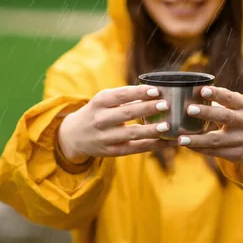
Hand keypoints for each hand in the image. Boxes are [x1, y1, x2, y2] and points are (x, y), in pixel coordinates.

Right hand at [58, 85, 174, 162]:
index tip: (156, 90)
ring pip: (132, 133)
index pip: (121, 95)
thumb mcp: (104, 100)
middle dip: (147, 109)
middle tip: (166, 105)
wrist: (74, 136)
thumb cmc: (97, 112)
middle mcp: (101, 119)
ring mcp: (106, 137)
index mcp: (100, 101)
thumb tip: (156, 92)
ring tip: (168, 126)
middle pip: (127, 113)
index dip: (138, 93)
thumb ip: (125, 96)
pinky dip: (154, 145)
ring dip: (151, 130)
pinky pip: (136, 148)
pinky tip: (169, 141)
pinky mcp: (113, 151)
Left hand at [179, 86, 242, 166]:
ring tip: (181, 139)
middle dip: (207, 112)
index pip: (230, 98)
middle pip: (225, 116)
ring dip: (198, 140)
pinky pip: (216, 152)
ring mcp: (241, 139)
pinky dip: (200, 149)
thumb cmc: (242, 119)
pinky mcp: (237, 154)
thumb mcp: (239, 107)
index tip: (203, 90)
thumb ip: (221, 100)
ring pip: (217, 139)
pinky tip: (188, 146)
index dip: (217, 93)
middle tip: (189, 109)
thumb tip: (192, 91)